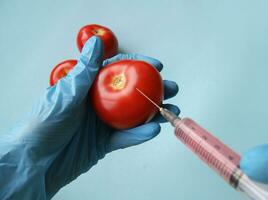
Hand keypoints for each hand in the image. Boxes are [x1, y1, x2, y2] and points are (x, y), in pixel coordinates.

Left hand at [0, 36, 179, 199]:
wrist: (35, 162)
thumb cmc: (43, 124)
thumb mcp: (65, 94)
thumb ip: (85, 71)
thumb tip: (96, 44)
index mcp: (88, 88)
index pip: (118, 71)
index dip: (139, 66)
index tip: (156, 66)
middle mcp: (98, 104)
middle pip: (131, 94)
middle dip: (153, 90)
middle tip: (170, 88)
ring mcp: (103, 123)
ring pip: (134, 116)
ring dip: (154, 114)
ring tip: (171, 111)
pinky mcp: (104, 143)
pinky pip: (126, 137)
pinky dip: (139, 134)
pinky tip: (152, 130)